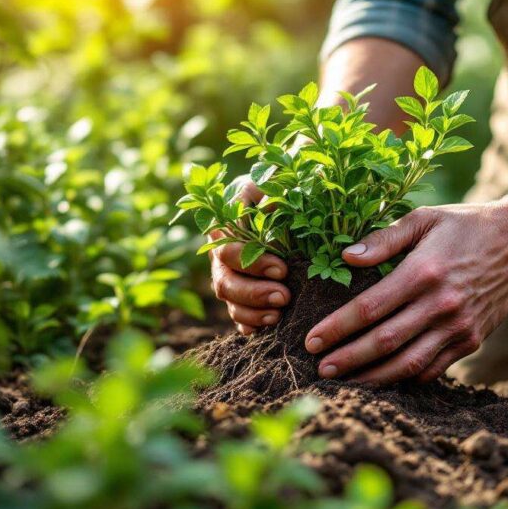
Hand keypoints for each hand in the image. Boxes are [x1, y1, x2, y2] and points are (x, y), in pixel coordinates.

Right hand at [208, 178, 290, 334]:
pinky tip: (269, 328)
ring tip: (279, 316)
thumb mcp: (275, 179)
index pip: (227, 248)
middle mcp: (220, 252)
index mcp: (224, 224)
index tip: (281, 269)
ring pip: (228, 301)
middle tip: (284, 297)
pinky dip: (250, 325)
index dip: (251, 262)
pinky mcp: (240, 293)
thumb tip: (270, 207)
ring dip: (252, 312)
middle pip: (224, 280)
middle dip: (253, 293)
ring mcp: (228, 274)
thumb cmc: (281, 186)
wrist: (286, 198)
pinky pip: (237, 316)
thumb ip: (271, 189)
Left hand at [305, 204, 507, 384]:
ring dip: (372, 377)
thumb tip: (346, 257)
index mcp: (422, 272)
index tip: (312, 341)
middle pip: (383, 343)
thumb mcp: (424, 219)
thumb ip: (383, 239)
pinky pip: (432, 368)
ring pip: (407, 364)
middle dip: (347, 360)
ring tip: (344, 381)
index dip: (337, 328)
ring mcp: (458, 327)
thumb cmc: (466, 225)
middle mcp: (440, 304)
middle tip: (319, 369)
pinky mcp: (471, 340)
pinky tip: (382, 379)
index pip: (369, 309)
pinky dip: (405, 378)